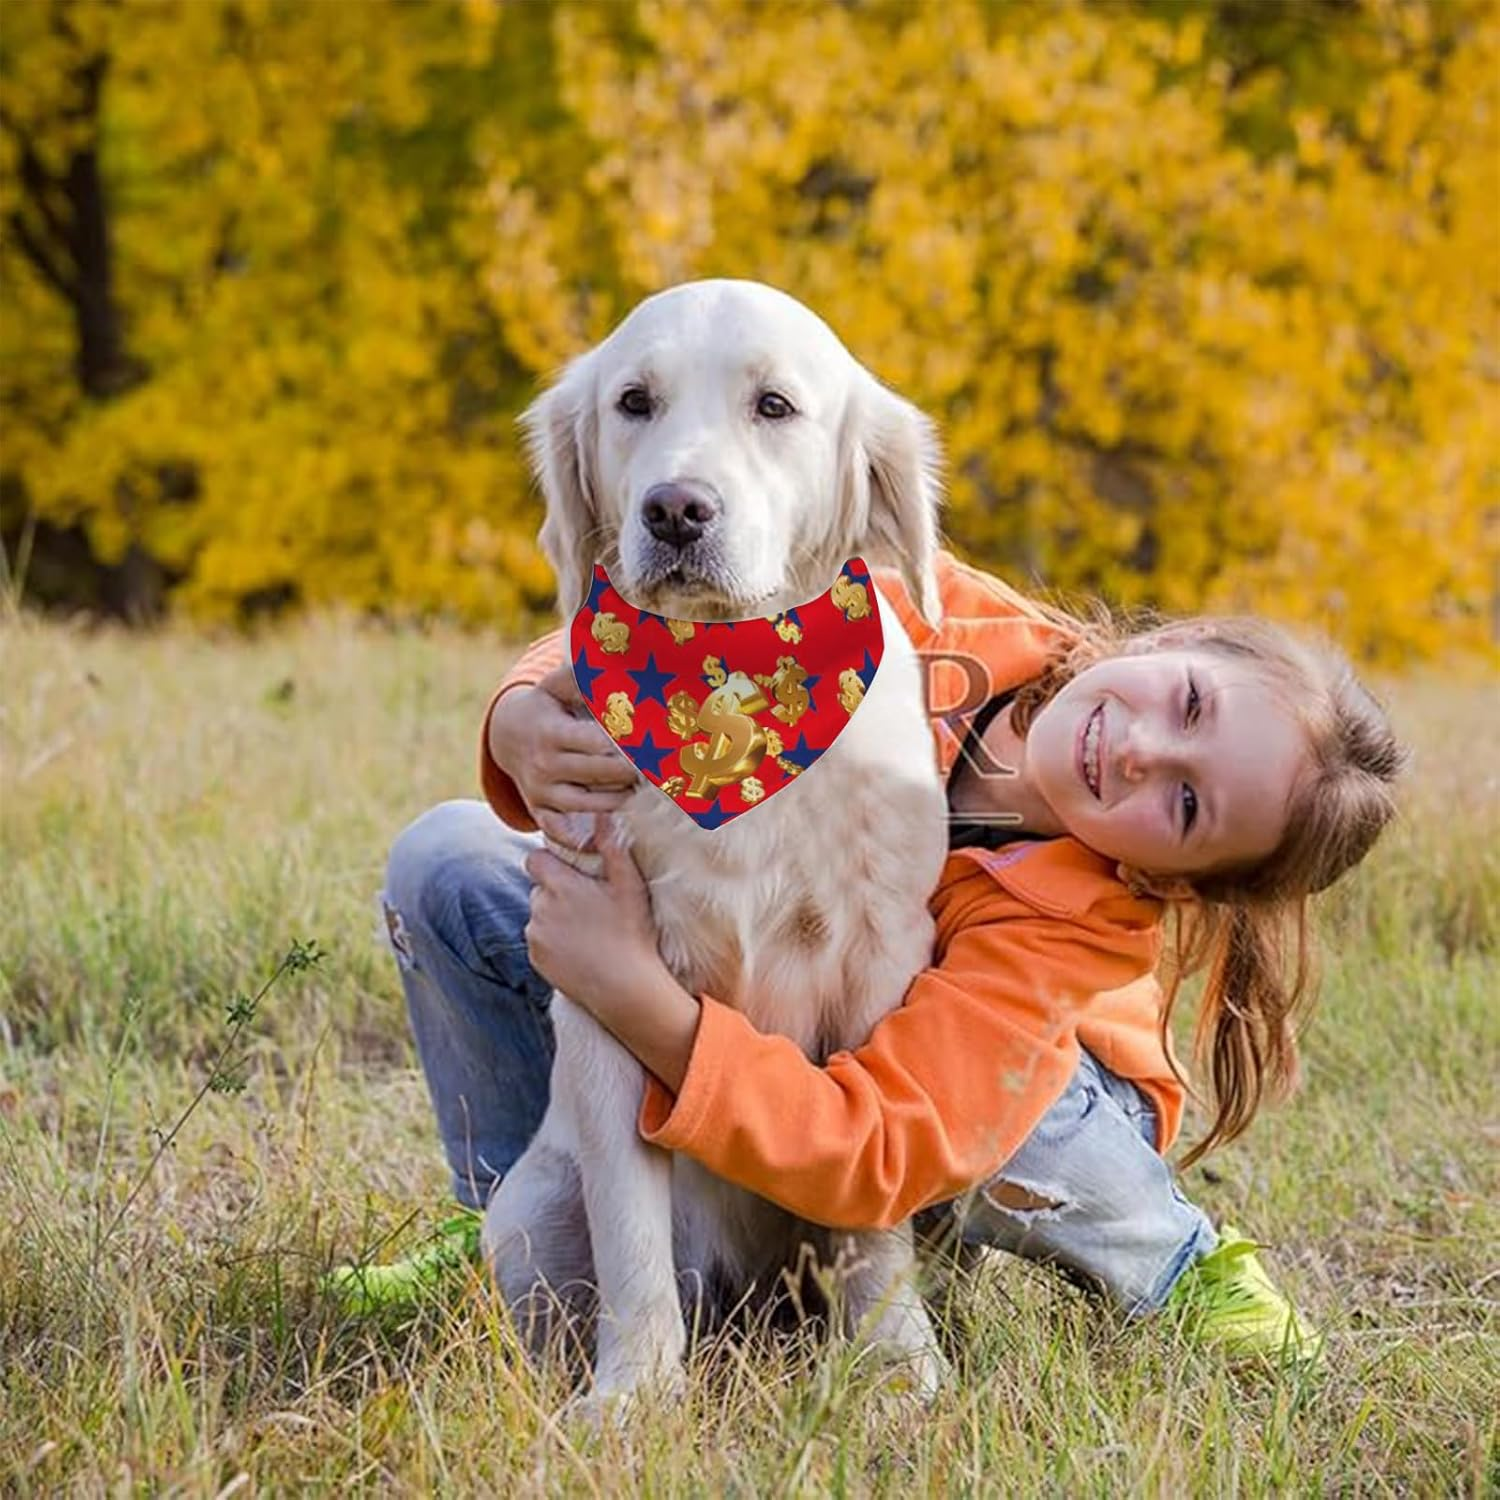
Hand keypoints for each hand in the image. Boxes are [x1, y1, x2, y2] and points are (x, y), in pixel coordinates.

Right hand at [490, 662, 636, 848]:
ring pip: (589, 805)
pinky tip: (609, 835)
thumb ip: (582, 678)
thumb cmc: (545, 707)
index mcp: (552, 733)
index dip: (628, 744)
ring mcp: (542, 792)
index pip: (598, 744)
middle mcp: (545, 765)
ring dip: (621, 800)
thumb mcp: (555, 686)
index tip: (652, 742)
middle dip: (632, 771)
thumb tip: (613, 669)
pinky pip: (561, 832)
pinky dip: (582, 838)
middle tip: (659, 767)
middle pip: (600, 774)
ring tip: (643, 789)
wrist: (507, 737)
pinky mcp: (540, 812)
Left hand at [524, 822, 699, 1090]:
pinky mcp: (536, 960)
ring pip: (538, 915)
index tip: (572, 871)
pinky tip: (580, 948)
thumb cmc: (632, 933)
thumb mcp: (629, 886)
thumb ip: (612, 848)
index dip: (551, 862)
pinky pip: (539, 940)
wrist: (625, 988)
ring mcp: (535, 936)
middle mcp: (540, 908)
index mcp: (560, 886)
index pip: (535, 859)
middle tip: (588, 903)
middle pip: (539, 888)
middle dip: (556, 891)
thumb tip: (601, 815)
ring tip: (587, 930)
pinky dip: (553, 941)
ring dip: (554, 916)